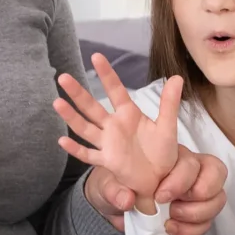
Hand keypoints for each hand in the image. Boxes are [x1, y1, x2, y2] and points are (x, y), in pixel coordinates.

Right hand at [55, 56, 182, 212]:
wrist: (161, 177)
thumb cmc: (164, 151)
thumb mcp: (168, 126)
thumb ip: (169, 103)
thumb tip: (177, 77)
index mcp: (129, 114)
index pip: (115, 90)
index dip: (107, 74)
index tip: (96, 56)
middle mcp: (114, 126)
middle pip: (92, 107)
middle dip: (78, 93)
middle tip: (63, 77)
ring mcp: (108, 143)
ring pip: (85, 128)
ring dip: (71, 116)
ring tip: (57, 102)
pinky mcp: (107, 161)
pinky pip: (89, 154)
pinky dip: (76, 150)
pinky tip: (62, 141)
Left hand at [85, 149, 227, 234]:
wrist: (112, 205)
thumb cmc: (115, 183)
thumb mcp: (107, 183)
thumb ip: (114, 189)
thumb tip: (128, 200)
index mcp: (171, 155)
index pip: (192, 160)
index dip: (181, 180)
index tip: (160, 197)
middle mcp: (189, 171)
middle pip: (216, 175)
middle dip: (197, 196)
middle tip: (172, 210)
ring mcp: (195, 193)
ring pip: (217, 199)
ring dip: (197, 215)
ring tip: (170, 223)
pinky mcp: (194, 214)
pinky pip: (206, 222)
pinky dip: (192, 231)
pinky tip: (171, 231)